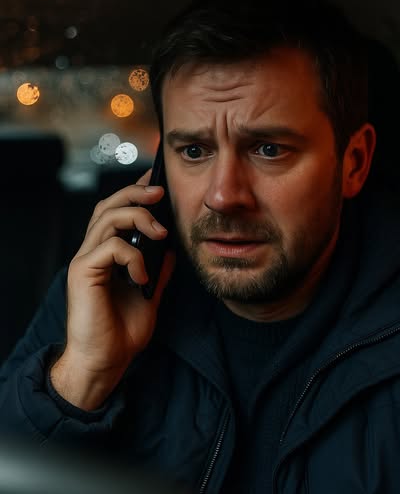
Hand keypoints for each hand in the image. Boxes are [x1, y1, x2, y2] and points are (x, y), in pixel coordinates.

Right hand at [51, 170, 174, 410]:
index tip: (156, 183)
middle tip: (159, 192)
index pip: (117, 212)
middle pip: (108, 205)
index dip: (134, 193)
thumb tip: (172, 248)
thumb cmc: (124, 330)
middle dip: (135, 193)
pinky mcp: (83, 272)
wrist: (107, 360)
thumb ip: (159, 269)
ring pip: (107, 218)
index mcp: (108, 254)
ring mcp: (86, 260)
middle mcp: (94, 251)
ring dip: (138, 218)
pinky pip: (110, 247)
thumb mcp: (151, 294)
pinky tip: (143, 276)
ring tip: (161, 233)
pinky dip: (133, 256)